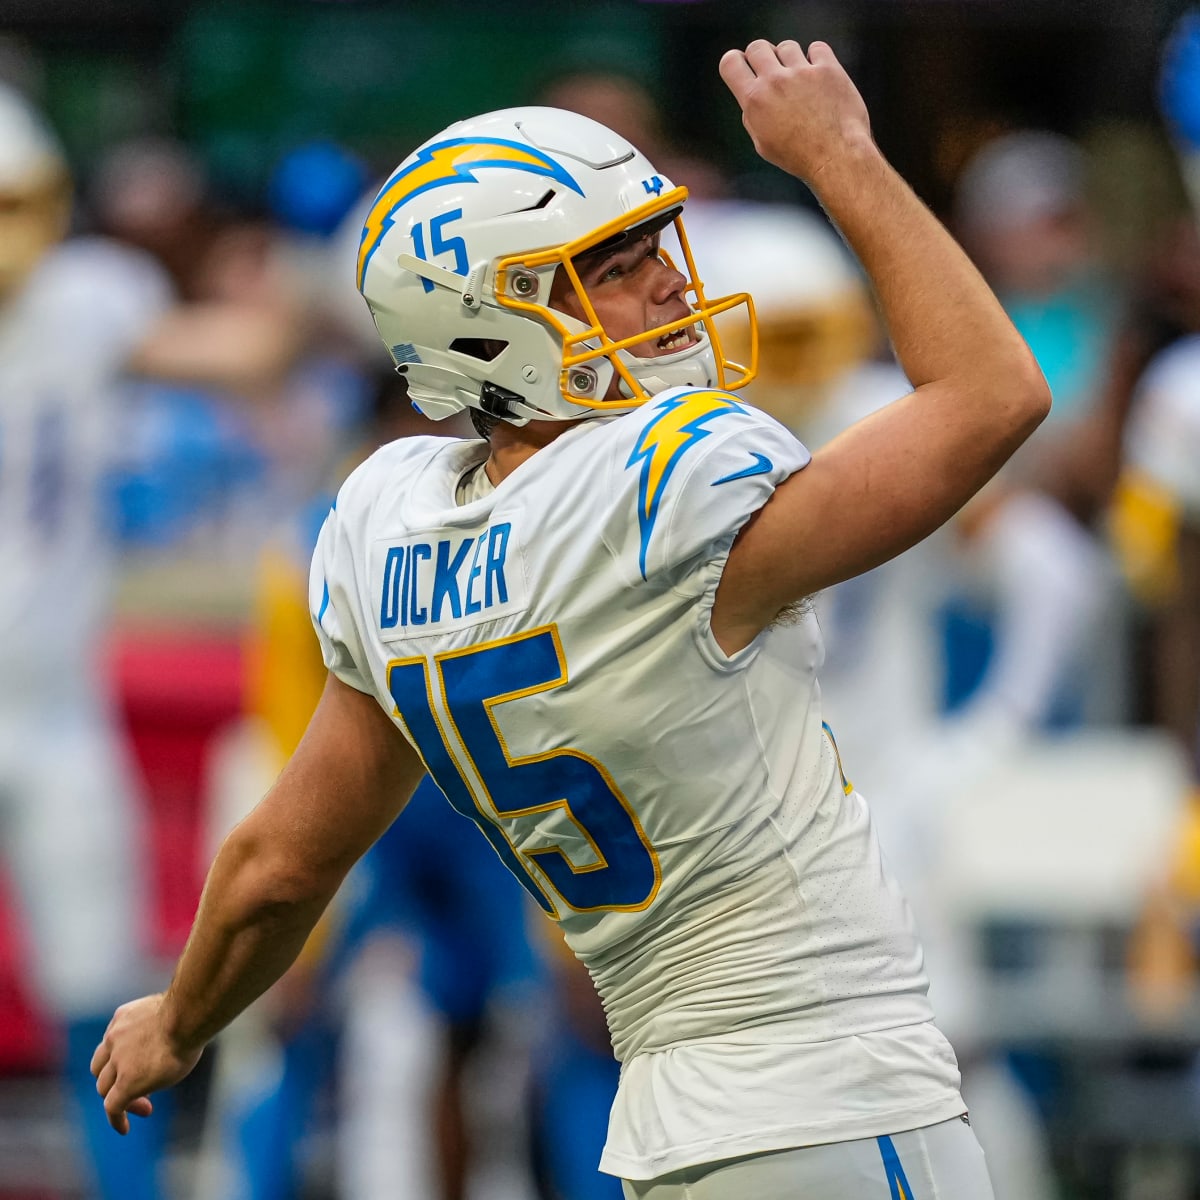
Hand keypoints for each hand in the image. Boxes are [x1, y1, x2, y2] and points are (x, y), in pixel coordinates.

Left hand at [90, 994, 203, 1134]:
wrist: (187, 1015)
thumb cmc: (191, 1009)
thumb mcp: (171, 1012)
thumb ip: (163, 1024)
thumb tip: (178, 1029)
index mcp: (124, 1017)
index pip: (112, 1043)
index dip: (120, 1058)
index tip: (140, 1065)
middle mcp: (115, 1037)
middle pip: (103, 1067)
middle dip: (116, 1080)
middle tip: (143, 1088)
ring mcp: (117, 1060)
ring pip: (104, 1087)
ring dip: (120, 1098)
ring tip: (145, 1106)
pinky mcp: (125, 1082)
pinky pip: (113, 1107)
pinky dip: (116, 1119)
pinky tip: (124, 1129)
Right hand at [718, 40, 872, 183]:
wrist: (836, 158)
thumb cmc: (799, 157)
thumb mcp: (763, 145)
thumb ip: (753, 116)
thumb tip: (752, 96)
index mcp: (754, 100)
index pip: (730, 62)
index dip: (735, 61)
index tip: (745, 66)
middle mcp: (775, 81)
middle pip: (757, 47)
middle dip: (762, 57)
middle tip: (773, 74)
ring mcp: (802, 72)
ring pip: (786, 47)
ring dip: (790, 61)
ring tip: (800, 82)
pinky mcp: (828, 69)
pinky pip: (817, 48)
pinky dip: (816, 58)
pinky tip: (819, 76)